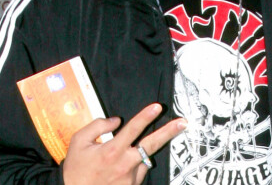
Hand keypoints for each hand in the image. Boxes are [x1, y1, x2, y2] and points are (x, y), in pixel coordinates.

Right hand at [63, 103, 186, 184]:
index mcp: (111, 151)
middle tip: (183, 122)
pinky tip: (120, 170)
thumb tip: (116, 120)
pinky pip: (139, 171)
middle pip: (152, 144)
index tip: (157, 107)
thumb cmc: (76, 171)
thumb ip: (96, 126)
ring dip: (139, 153)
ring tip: (117, 161)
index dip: (146, 116)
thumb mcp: (78, 143)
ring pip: (143, 158)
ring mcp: (130, 179)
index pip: (133, 129)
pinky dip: (135, 165)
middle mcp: (124, 165)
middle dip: (169, 132)